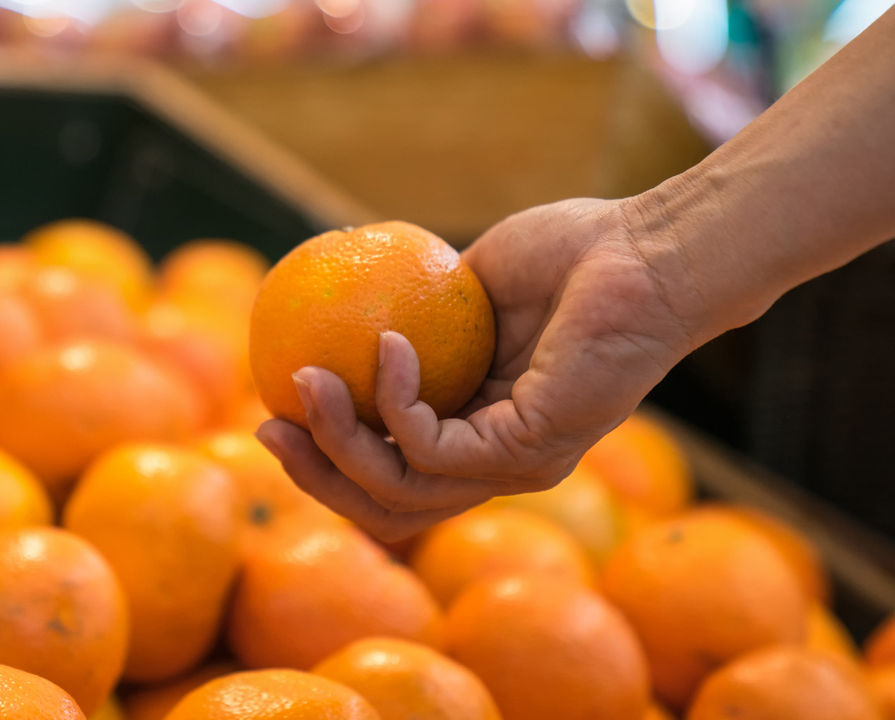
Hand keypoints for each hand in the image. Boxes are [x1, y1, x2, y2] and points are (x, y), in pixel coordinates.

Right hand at [256, 197, 703, 541]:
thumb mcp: (467, 287)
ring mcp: (517, 466)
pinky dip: (397, 398)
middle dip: (316, 476)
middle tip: (270, 425)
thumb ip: (413, 315)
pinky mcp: (531, 451)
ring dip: (339, 441)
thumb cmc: (570, 255)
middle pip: (386, 507)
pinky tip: (389, 344)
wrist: (649, 250)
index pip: (393, 477)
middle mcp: (498, 464)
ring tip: (307, 381)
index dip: (327, 460)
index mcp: (480, 432)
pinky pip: (435, 446)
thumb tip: (341, 314)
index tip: (276, 413)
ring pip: (402, 491)